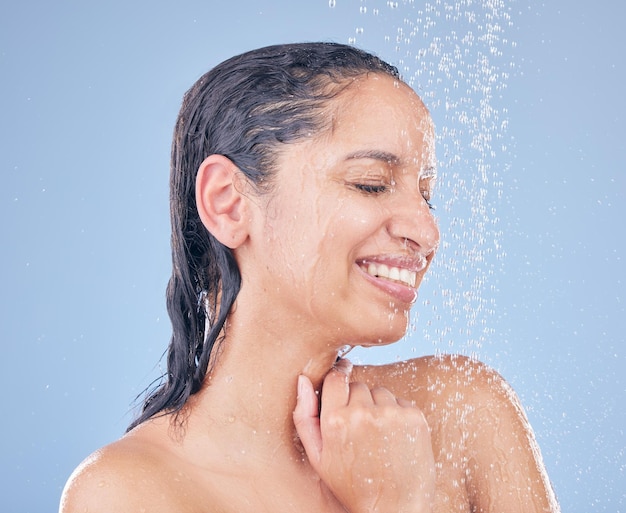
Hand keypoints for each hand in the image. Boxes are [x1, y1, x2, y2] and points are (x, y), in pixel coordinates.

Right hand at [293, 360, 434, 512]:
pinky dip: (397, 413)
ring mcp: (391, 414)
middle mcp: (363, 413)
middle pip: (358, 386)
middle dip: (357, 401)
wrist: (394, 508)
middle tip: (360, 429)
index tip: (342, 382)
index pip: (336, 378)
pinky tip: (393, 438)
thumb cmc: (352, 485)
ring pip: (380, 392)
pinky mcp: (414, 417)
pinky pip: (400, 401)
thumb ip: (304, 416)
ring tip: (377, 436)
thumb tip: (303, 380)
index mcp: (335, 420)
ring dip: (378, 406)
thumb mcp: (318, 457)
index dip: (338, 379)